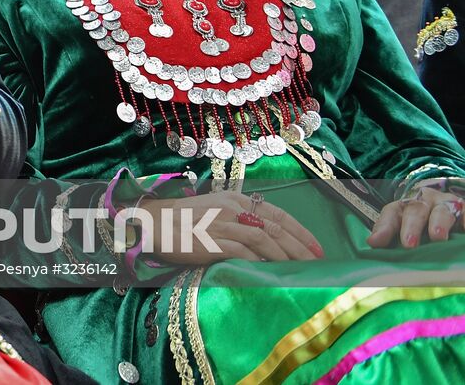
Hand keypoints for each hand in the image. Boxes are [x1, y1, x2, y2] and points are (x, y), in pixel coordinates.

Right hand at [141, 191, 323, 264]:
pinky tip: (269, 272)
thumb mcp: (216, 209)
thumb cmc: (185, 218)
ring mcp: (221, 225)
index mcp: (236, 199)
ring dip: (284, 256)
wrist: (153, 222)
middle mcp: (232, 209)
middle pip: (274, 228)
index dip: (301, 232)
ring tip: (299, 271)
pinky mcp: (210, 242)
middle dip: (300, 247)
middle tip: (317, 264)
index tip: (318, 248)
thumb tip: (269, 238)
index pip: (277, 214)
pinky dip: (258, 262)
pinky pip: (241, 253)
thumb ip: (240, 218)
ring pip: (262, 240)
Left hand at [368, 186, 464, 248]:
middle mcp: (423, 201)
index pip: (391, 213)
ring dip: (438, 223)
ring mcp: (444, 204)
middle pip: (415, 211)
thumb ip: (388, 234)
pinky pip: (463, 214)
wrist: (446, 206)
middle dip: (411, 227)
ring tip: (437, 237)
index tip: (376, 243)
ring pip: (440, 211)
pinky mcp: (462, 209)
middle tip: (409, 244)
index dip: (384, 228)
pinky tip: (464, 229)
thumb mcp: (403, 226)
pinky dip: (464, 222)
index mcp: (404, 206)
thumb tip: (372, 243)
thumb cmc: (420, 223)